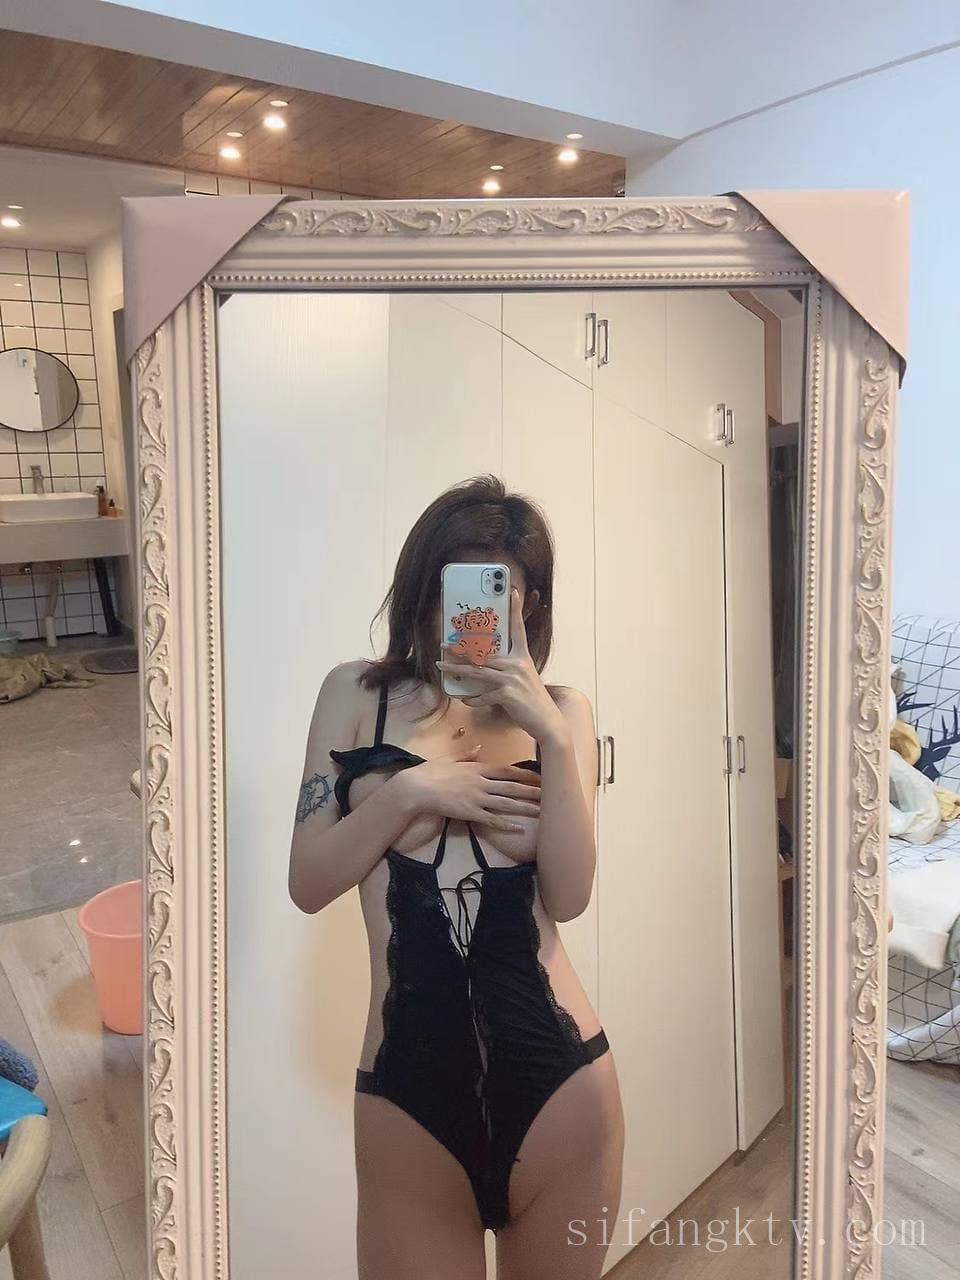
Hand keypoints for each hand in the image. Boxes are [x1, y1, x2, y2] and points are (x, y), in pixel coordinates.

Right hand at [400, 743, 541, 832]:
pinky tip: (520, 828)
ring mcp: (476, 798)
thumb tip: (478, 747)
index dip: (524, 774)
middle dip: (531, 792)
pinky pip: (492, 820)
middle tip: (549, 794)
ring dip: (525, 808)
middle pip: (512, 788)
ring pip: (506, 804)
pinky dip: (507, 824)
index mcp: (477, 768)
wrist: (416, 788)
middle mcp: (481, 782)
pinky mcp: (470, 813)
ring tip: (541, 811)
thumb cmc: (430, 772)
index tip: (538, 776)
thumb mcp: (450, 759)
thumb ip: (466, 755)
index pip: (506, 771)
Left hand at [437, 588, 566, 743]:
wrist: (547, 721)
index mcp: (522, 657)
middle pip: (484, 653)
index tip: (512, 591)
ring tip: (441, 666)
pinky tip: (466, 700)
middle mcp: (517, 664)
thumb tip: (484, 667)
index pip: (518, 629)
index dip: (516, 609)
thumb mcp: (524, 678)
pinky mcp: (508, 694)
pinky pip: (483, 695)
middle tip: (443, 644)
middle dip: (460, 649)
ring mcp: (512, 679)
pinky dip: (473, 699)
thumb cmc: (533, 700)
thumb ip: (507, 669)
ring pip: (478, 671)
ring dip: (457, 670)